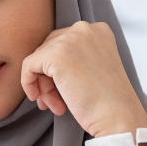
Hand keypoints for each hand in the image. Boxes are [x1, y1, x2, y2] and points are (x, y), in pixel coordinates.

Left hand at [20, 21, 146, 137]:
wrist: (118, 117)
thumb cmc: (107, 101)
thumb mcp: (94, 67)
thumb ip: (74, 57)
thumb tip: (39, 62)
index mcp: (98, 30)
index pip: (62, 43)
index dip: (56, 69)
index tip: (60, 92)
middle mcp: (85, 28)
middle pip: (49, 49)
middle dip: (47, 77)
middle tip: (51, 101)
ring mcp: (71, 39)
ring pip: (38, 59)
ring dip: (42, 85)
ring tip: (51, 106)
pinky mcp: (56, 54)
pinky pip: (28, 66)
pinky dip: (28, 83)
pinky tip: (39, 99)